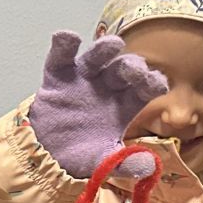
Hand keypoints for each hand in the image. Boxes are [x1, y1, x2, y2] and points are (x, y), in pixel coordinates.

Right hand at [28, 31, 166, 178]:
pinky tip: (67, 38)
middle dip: (131, 66)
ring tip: (113, 45)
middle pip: (124, 69)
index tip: (155, 84)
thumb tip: (149, 165)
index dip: (152, 83)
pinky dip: (63, 45)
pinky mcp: (58, 76)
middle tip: (134, 71)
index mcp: (125, 104)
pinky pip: (60, 57)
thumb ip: (125, 164)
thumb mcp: (104, 164)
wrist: (46, 157)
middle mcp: (107, 86)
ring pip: (97, 57)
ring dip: (105, 49)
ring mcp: (83, 78)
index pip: (145, 88)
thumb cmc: (80, 156)